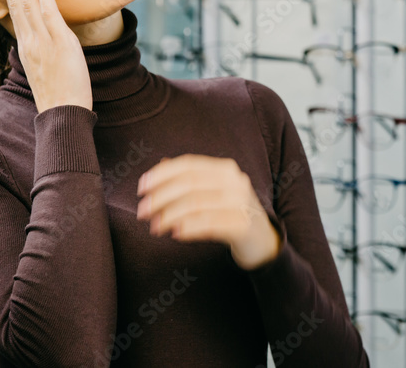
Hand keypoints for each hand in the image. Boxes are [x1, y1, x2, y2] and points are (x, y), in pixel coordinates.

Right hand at [0, 0, 92, 112]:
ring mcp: (42, 41)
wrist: (63, 115)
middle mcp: (30, 39)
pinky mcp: (58, 44)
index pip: (16, 6)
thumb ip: (44, 45)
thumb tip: (45, 29)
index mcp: (27, 43)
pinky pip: (48, 14)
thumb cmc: (59, 93)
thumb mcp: (46, 65)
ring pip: (27, 2)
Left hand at [136, 154, 280, 269]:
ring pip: (196, 204)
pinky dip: (188, 228)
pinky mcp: (243, 226)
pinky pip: (208, 224)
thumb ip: (192, 179)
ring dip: (170, 216)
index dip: (162, 174)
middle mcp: (236, 182)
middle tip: (142, 212)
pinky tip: (175, 234)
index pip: (189, 165)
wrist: (263, 240)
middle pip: (190, 184)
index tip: (142, 188)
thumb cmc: (231, 214)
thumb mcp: (214, 192)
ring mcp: (242, 203)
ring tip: (155, 227)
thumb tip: (161, 165)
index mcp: (226, 169)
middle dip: (161, 197)